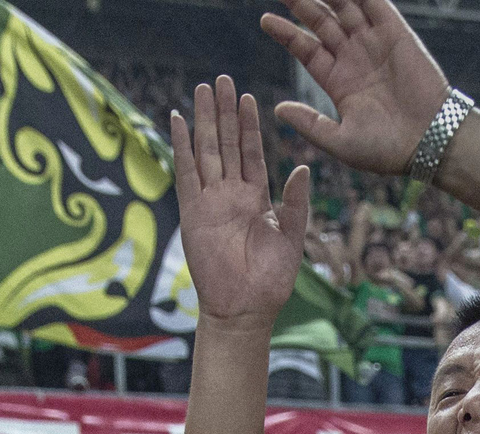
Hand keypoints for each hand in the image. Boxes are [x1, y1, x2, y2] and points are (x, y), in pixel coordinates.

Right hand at [168, 79, 310, 325]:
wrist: (246, 308)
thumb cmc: (271, 280)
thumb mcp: (291, 237)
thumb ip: (295, 203)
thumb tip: (301, 168)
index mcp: (256, 198)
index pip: (251, 152)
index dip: (249, 125)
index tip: (247, 96)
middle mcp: (231, 194)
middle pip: (226, 143)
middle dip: (225, 111)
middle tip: (222, 79)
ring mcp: (210, 200)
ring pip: (206, 150)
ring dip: (204, 120)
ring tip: (203, 89)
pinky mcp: (192, 212)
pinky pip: (185, 173)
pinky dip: (180, 146)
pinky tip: (178, 120)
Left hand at [264, 0, 453, 179]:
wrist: (430, 142)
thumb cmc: (387, 150)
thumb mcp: (340, 141)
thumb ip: (309, 123)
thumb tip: (277, 109)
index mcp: (338, 80)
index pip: (305, 48)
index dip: (285, 33)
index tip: (264, 20)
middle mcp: (354, 57)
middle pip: (321, 20)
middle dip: (301, 2)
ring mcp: (374, 42)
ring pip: (344, 6)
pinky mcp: (396, 32)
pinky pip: (374, 3)